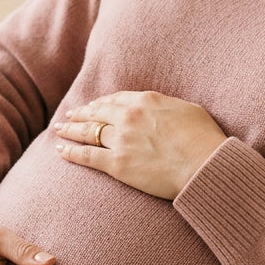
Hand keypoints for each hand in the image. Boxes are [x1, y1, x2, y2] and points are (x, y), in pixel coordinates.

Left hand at [54, 91, 226, 199]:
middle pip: (97, 112)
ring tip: (60, 130)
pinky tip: (61, 151)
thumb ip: (167, 106)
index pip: (116, 99)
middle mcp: (129, 116)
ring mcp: (121, 140)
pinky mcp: (118, 164)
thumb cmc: (204, 139)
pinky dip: (72, 153)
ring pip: (88, 132)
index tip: (95, 106)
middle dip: (81, 113)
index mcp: (146, 101)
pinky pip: (87, 156)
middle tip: (70, 115)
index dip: (102, 103)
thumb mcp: (188, 110)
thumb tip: (159, 108)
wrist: (204, 165)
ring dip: (71, 130)